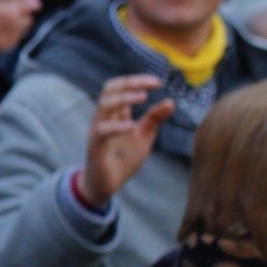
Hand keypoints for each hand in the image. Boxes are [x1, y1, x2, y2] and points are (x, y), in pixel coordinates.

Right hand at [81, 75, 174, 207]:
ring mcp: (98, 131)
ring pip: (103, 105)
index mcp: (115, 114)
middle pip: (109, 89)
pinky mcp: (95, 147)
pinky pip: (102, 131)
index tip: (157, 82)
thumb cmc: (122, 160)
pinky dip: (117, 127)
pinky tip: (132, 127)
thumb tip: (171, 101)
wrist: (106, 185)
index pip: (120, 87)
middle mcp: (104, 118)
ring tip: (143, 97)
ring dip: (124, 98)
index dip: (136, 80)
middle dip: (129, 83)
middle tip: (151, 84)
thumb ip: (154, 120)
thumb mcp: (143, 137)